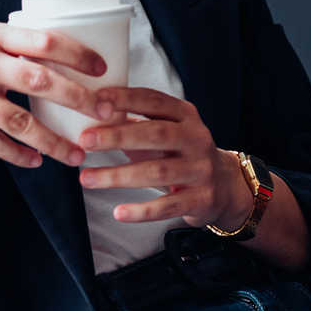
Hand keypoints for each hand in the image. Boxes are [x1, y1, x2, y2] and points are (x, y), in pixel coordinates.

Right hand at [0, 21, 106, 169]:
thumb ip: (11, 45)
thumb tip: (62, 54)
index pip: (44, 41)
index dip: (78, 55)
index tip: (103, 69)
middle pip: (40, 81)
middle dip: (79, 99)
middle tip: (106, 114)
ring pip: (20, 122)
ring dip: (54, 142)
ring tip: (77, 155)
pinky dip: (19, 155)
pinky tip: (37, 161)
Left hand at [76, 87, 253, 228]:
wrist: (224, 186)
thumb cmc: (183, 155)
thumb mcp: (167, 132)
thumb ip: (136, 125)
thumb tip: (94, 119)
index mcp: (186, 116)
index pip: (155, 101)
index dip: (126, 98)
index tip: (98, 100)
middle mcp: (196, 139)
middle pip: (156, 133)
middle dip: (118, 136)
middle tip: (85, 140)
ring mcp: (200, 169)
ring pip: (157, 171)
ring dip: (118, 175)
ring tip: (87, 179)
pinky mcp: (200, 199)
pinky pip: (167, 206)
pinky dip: (141, 211)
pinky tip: (118, 212)